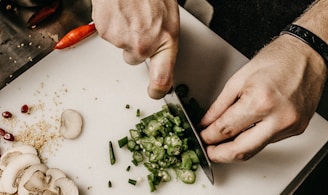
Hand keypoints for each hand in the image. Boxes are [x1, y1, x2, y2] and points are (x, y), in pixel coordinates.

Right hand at [91, 0, 179, 98]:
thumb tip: (158, 58)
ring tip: (130, 12)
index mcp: (165, 40)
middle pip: (134, 59)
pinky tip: (120, 11)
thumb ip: (163, 41)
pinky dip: (112, 24)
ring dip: (124, 32)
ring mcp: (122, 39)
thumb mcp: (168, 17)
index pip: (163, 78)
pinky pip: (109, 34)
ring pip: (121, 45)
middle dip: (136, 46)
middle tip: (140, 25)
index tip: (155, 92)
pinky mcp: (105, 31)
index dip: (158, 90)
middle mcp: (143, 45)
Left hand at [199, 34, 326, 162]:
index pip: (226, 130)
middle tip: (208, 151)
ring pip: (255, 150)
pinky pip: (268, 141)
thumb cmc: (276, 60)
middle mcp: (278, 118)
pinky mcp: (296, 129)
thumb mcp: (238, 79)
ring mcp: (290, 126)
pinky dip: (251, 140)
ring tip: (221, 143)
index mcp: (260, 101)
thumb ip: (219, 106)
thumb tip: (206, 123)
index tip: (201, 137)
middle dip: (219, 155)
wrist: (306, 54)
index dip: (208, 137)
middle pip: (241, 150)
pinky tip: (243, 133)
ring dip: (235, 149)